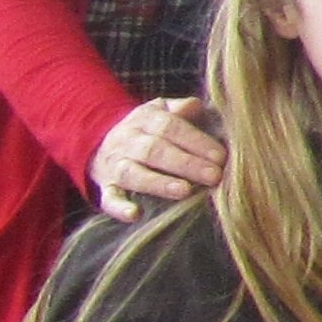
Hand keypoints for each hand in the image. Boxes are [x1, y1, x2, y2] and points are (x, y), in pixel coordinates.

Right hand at [92, 97, 225, 221]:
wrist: (101, 142)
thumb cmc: (148, 129)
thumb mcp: (162, 110)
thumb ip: (181, 107)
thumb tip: (197, 105)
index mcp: (145, 119)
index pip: (171, 127)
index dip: (196, 141)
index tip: (220, 156)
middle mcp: (127, 141)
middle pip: (155, 150)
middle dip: (186, 164)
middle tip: (213, 176)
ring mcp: (114, 165)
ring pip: (133, 173)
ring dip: (159, 183)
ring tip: (185, 191)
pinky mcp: (106, 188)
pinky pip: (109, 199)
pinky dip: (120, 208)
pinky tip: (135, 215)